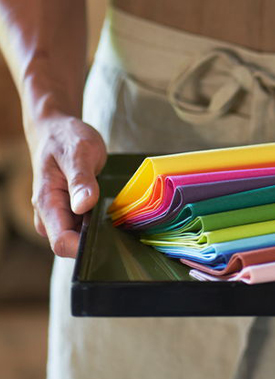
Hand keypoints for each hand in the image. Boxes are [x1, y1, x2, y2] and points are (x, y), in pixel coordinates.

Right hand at [30, 114, 106, 257]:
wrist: (56, 130)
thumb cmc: (66, 138)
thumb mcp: (78, 152)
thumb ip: (81, 180)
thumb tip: (84, 206)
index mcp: (47, 203)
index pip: (62, 242)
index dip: (85, 248)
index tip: (111, 237)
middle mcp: (50, 216)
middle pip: (73, 245)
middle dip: (97, 240)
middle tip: (123, 223)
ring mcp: (61, 216)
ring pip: (82, 238)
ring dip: (101, 232)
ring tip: (120, 215)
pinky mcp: (71, 213)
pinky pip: (87, 228)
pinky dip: (101, 223)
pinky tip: (116, 213)